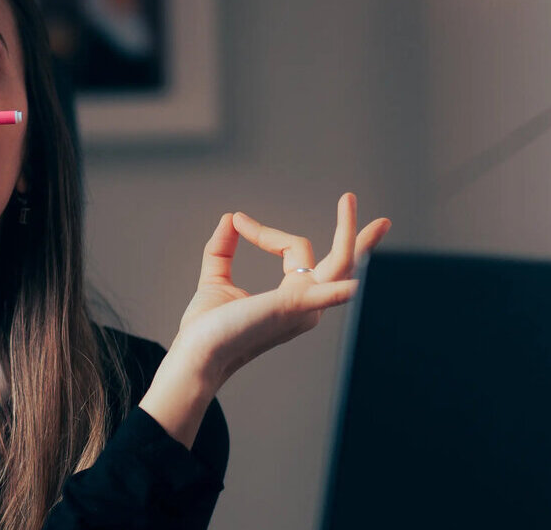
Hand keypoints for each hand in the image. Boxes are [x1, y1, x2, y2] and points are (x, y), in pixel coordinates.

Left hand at [172, 193, 391, 387]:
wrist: (196, 353)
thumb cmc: (209, 328)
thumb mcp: (216, 279)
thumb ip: (222, 249)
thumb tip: (230, 218)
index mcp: (293, 297)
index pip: (293, 250)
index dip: (264, 231)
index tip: (239, 220)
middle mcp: (307, 304)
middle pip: (340, 261)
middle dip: (353, 231)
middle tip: (350, 198)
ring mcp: (304, 308)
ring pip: (339, 265)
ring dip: (349, 233)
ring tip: (348, 200)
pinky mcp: (292, 308)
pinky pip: (325, 294)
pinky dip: (340, 290)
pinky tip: (354, 286)